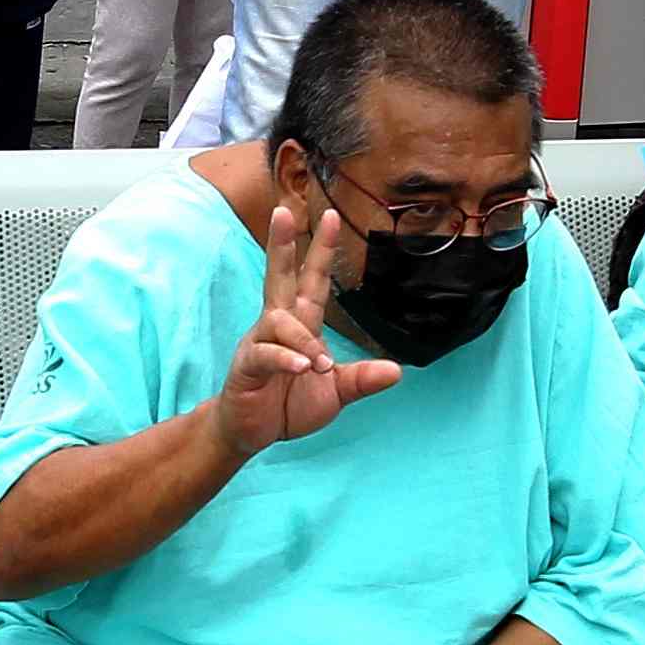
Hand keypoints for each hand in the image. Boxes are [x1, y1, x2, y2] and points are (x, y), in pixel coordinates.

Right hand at [207, 197, 403, 456]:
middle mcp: (278, 325)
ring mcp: (260, 343)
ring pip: (278, 321)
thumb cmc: (288, 405)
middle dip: (282, 245)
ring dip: (303, 340)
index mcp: (301, 324)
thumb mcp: (335, 392)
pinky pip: (265, 354)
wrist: (251, 432)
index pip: (313, 280)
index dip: (322, 250)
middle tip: (283, 211)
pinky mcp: (247, 366)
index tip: (331, 216)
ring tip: (319, 364)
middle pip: (280, 276)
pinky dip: (285, 358)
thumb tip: (397, 371)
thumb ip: (361, 379)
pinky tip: (301, 367)